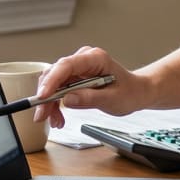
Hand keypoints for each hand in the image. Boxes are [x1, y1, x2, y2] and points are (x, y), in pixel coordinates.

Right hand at [32, 46, 147, 128]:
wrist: (136, 92)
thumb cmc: (129, 92)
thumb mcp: (113, 99)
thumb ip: (91, 98)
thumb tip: (68, 99)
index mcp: (95, 58)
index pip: (67, 65)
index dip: (52, 80)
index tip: (43, 97)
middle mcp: (83, 59)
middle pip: (55, 75)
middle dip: (46, 97)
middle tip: (42, 116)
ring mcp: (78, 68)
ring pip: (53, 83)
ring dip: (50, 103)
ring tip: (55, 121)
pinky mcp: (74, 78)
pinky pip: (58, 90)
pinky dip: (55, 104)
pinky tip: (58, 117)